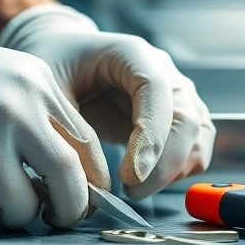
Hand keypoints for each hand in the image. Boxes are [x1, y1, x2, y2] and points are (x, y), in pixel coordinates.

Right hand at [0, 0, 107, 227]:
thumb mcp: (13, 76)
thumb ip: (45, 115)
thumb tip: (71, 172)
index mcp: (40, 87)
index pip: (87, 145)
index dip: (91, 181)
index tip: (85, 197)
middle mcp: (18, 111)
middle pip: (68, 178)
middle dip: (70, 209)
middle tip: (59, 217)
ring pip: (24, 206)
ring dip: (19, 216)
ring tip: (7, 205)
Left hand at [0, 5, 215, 199]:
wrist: (61, 59)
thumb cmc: (55, 64)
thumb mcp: (47, 89)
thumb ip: (69, 130)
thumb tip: (90, 179)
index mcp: (132, 53)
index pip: (157, 90)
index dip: (151, 135)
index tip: (132, 175)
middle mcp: (162, 71)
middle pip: (186, 117)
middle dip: (165, 163)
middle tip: (132, 191)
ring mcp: (172, 95)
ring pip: (196, 134)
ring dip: (177, 168)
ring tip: (139, 189)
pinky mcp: (171, 119)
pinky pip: (193, 145)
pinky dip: (181, 169)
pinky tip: (152, 182)